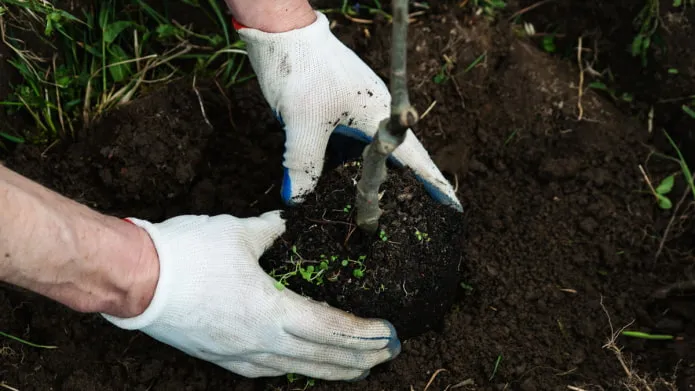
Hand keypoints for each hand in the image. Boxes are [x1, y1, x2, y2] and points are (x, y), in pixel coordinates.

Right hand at [101, 211, 399, 379]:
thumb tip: (287, 222)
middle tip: (387, 355)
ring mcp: (241, 355)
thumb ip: (271, 230)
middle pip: (321, 357)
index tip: (388, 334)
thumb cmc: (186, 255)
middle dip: (359, 357)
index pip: (330, 328)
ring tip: (359, 369)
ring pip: (298, 370)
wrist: (134, 281)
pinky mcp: (222, 357)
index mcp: (271, 312)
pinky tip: (305, 368)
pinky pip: (270, 370)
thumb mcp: (238, 233)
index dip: (362, 334)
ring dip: (332, 369)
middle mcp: (261, 342)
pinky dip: (297, 370)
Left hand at [235, 12, 461, 209]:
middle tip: (411, 219)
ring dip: (368, 179)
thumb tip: (299, 200)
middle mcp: (373, 115)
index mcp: (380, 115)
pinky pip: (346, 146)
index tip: (453, 206)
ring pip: (367, 155)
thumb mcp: (302, 122)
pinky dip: (343, 166)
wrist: (282, 30)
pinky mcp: (335, 110)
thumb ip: (304, 164)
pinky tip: (334, 183)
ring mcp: (354, 112)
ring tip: (372, 210)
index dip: (434, 184)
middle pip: (394, 160)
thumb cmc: (301, 70)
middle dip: (404, 189)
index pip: (415, 158)